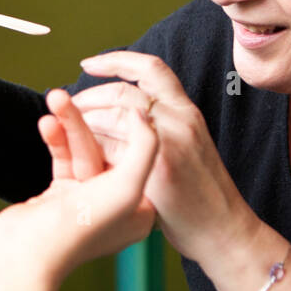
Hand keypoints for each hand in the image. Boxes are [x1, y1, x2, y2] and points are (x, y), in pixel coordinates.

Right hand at [0, 89, 158, 290]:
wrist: (24, 257)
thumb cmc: (78, 230)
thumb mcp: (126, 186)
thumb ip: (144, 146)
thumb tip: (144, 111)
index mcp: (142, 210)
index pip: (140, 154)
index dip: (125, 122)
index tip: (113, 98)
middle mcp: (118, 208)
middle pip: (109, 149)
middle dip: (89, 121)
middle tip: (70, 94)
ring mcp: (88, 203)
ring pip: (84, 151)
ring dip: (69, 124)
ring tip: (54, 99)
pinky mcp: (61, 197)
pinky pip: (63, 159)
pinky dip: (55, 140)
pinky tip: (46, 122)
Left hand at [70, 51, 255, 263]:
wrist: (223, 230)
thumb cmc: (200, 195)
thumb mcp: (191, 146)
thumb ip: (163, 126)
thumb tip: (125, 113)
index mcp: (187, 111)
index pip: (151, 68)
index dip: (116, 60)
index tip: (87, 63)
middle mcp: (180, 119)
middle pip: (122, 91)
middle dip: (88, 96)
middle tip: (67, 108)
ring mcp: (170, 142)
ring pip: (112, 116)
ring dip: (83, 121)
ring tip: (68, 132)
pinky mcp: (157, 168)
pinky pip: (111, 147)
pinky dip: (91, 149)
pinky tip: (80, 160)